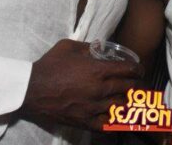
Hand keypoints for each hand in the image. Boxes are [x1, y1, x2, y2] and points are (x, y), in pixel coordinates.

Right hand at [21, 39, 143, 130]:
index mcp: (97, 70)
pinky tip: (115, 117)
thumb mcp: (68, 46)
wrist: (32, 89)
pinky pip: (106, 125)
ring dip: (126, 101)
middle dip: (135, 84)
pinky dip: (113, 121)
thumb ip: (88, 46)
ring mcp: (93, 107)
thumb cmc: (49, 65)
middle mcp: (100, 89)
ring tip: (127, 98)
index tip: (139, 69)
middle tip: (136, 83)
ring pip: (120, 106)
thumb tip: (100, 47)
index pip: (127, 70)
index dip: (137, 69)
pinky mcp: (84, 121)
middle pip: (128, 88)